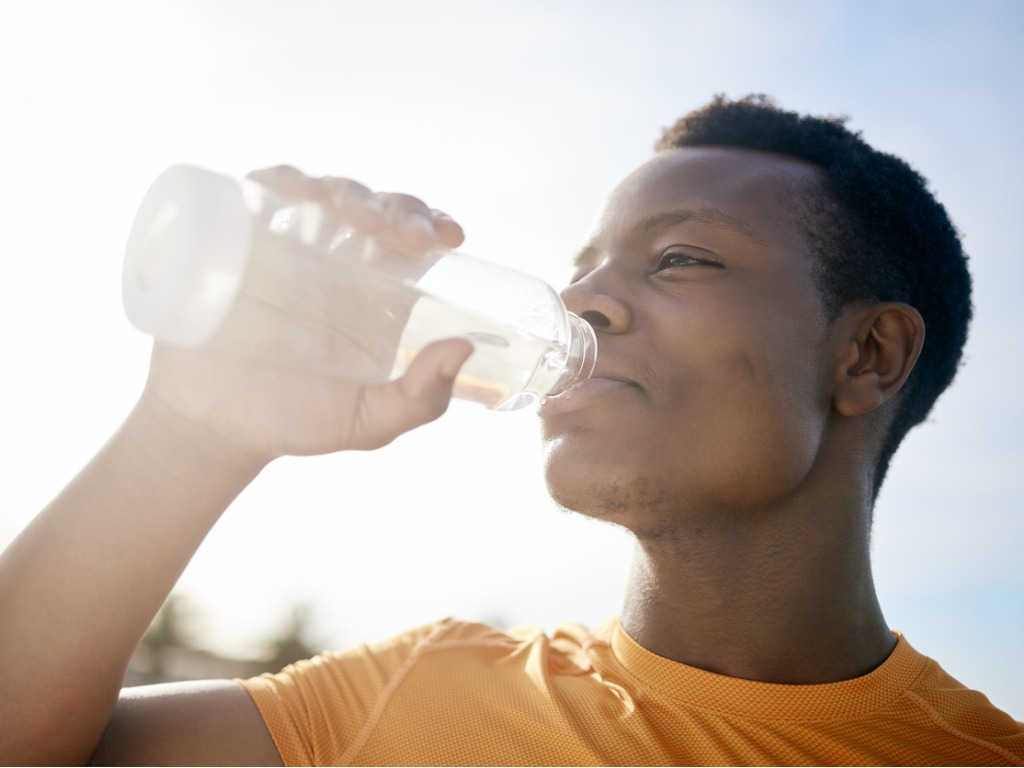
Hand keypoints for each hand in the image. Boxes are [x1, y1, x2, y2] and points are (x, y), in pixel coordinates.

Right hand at [136, 167, 473, 466]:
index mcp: (377, 292)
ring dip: (346, 192)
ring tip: (356, 217)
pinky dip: (278, 182)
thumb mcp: (368, 422)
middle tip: (408, 235)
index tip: (450, 238)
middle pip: (377, 208)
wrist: (213, 427)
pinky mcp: (237, 239)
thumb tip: (463, 350)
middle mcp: (336, 259)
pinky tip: (294, 194)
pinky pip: (258, 193)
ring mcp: (285, 244)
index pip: (415, 239)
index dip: (435, 224)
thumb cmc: (295, 421)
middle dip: (398, 208)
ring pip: (324, 192)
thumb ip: (421, 400)